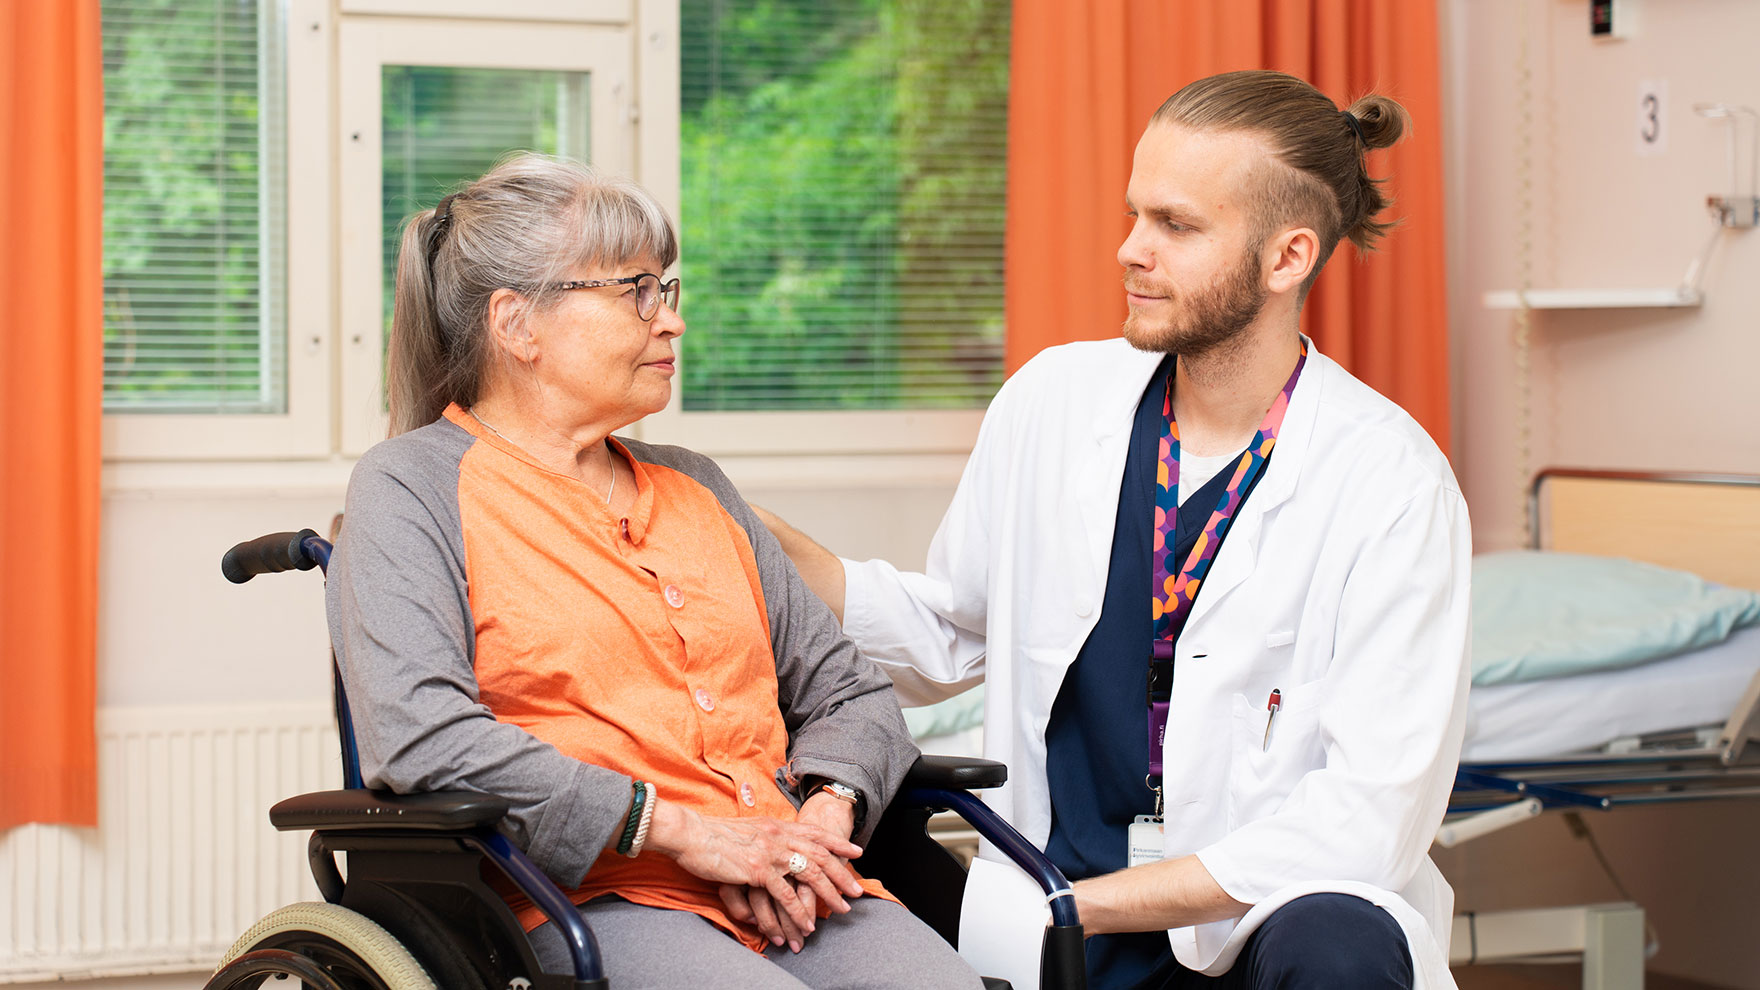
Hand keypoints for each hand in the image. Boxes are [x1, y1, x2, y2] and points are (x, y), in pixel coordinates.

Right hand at [718, 792, 861, 949]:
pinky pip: (786, 895)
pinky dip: (799, 911)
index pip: (815, 832)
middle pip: (820, 855)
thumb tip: (777, 845)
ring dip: (828, 894)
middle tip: (857, 891)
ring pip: (810, 874)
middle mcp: (778, 836)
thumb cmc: (714, 834)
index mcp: (776, 825)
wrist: (691, 834)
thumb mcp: (747, 828)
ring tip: (841, 910)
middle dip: (842, 874)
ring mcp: (770, 852)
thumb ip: (766, 835)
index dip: (838, 843)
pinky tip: (807, 924)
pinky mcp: (758, 870)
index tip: (856, 853)